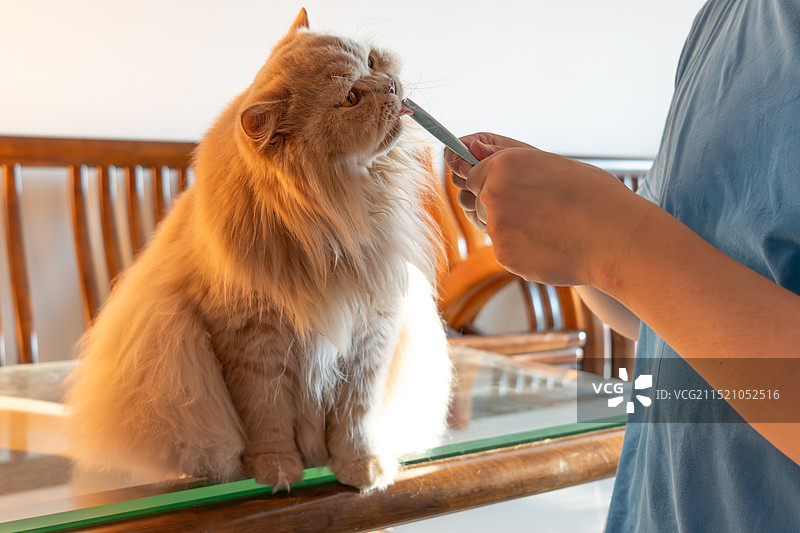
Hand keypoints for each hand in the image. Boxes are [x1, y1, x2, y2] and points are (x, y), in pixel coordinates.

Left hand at [445, 133, 644, 287]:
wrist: (617, 237)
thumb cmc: (594, 196)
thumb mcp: (551, 165)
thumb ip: (512, 167)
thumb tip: (482, 163)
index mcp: (504, 165)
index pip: (473, 174)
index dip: (492, 182)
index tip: (512, 190)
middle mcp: (494, 194)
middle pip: (481, 202)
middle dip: (503, 206)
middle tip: (539, 211)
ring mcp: (497, 228)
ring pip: (494, 228)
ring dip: (514, 229)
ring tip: (552, 227)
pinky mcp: (504, 256)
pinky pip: (507, 250)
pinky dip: (524, 250)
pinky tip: (553, 244)